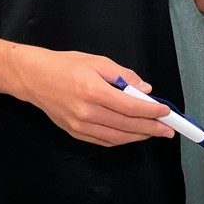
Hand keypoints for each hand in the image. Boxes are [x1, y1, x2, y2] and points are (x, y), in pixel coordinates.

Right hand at [16, 48, 175, 146]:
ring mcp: (79, 126)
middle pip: (126, 125)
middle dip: (151, 128)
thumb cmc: (67, 65)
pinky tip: (132, 135)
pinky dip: (121, 140)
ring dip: (138, 137)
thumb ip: (123, 75)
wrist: (35, 78)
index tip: (166, 111)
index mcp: (93, 90)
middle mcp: (86, 112)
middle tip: (168, 129)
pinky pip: (103, 141)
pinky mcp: (74, 133)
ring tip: (153, 132)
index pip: (130, 107)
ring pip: (116, 138)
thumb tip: (145, 90)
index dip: (151, 111)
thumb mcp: (98, 62)